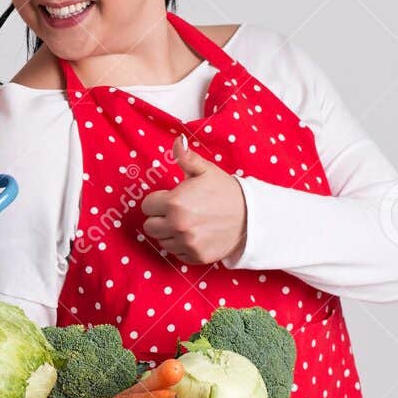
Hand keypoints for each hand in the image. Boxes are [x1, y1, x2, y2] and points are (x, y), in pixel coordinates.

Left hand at [140, 135, 247, 263]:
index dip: (157, 201)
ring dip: (170, 233)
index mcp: (175, 203)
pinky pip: (176, 253)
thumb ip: (186, 157)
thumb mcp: (206, 171)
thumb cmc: (225, 191)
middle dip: (159, 218)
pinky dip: (182, 245)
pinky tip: (194, 234)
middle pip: (150, 226)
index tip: (169, 199)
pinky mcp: (195, 256)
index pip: (146, 206)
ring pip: (162, 241)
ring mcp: (187, 243)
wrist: (250, 216)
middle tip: (176, 212)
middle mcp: (177, 225)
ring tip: (187, 223)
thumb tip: (177, 141)